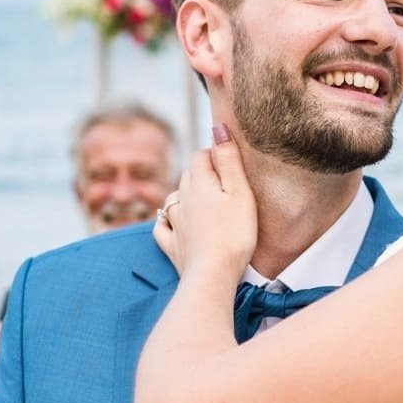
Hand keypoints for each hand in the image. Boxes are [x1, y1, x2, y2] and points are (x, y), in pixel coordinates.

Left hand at [151, 136, 255, 280]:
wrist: (213, 274)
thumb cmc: (233, 234)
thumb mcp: (240, 192)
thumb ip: (228, 159)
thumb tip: (218, 127)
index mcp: (199, 184)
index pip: (200, 156)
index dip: (213, 153)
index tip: (228, 158)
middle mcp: (182, 200)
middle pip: (187, 176)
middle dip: (201, 171)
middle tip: (221, 177)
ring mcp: (175, 224)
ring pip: (173, 199)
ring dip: (184, 194)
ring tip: (200, 197)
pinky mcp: (173, 246)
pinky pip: (162, 227)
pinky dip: (166, 221)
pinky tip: (171, 222)